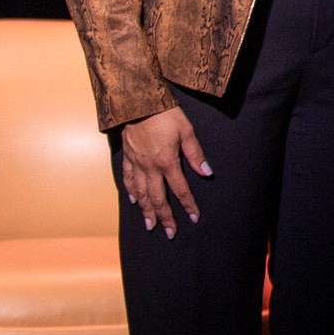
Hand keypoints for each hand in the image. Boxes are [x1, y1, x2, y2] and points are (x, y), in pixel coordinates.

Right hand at [119, 106, 211, 236]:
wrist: (137, 101)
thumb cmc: (165, 114)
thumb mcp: (186, 131)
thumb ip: (195, 154)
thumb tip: (207, 173)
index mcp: (167, 161)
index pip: (180, 189)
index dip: (188, 205)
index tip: (193, 219)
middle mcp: (149, 167)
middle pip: (158, 198)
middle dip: (165, 217)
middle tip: (170, 233)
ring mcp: (136, 163)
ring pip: (141, 193)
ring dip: (146, 211)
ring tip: (150, 225)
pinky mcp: (127, 156)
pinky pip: (128, 179)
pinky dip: (131, 192)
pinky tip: (134, 201)